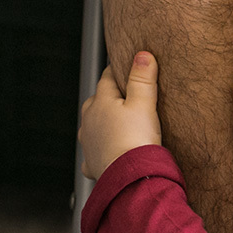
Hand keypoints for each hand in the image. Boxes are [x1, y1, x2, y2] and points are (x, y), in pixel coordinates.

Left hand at [79, 51, 162, 178]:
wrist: (129, 177)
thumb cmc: (136, 141)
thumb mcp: (144, 104)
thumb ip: (142, 79)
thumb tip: (142, 55)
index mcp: (101, 102)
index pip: (107, 78)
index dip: (117, 71)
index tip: (125, 66)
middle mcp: (89, 120)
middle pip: (96, 101)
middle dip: (107, 97)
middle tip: (123, 96)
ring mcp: (88, 142)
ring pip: (90, 126)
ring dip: (100, 123)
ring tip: (114, 123)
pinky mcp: (92, 163)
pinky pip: (92, 154)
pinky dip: (99, 152)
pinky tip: (106, 154)